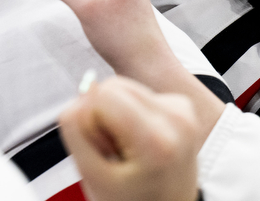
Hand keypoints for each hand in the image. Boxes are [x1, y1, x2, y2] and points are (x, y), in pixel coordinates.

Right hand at [58, 76, 202, 200]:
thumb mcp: (91, 174)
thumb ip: (76, 128)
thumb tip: (84, 87)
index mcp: (155, 140)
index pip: (101, 94)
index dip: (91, 121)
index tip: (105, 150)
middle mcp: (176, 120)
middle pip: (114, 85)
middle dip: (103, 114)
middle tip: (115, 150)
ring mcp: (184, 112)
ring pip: (125, 87)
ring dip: (117, 113)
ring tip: (128, 148)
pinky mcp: (184, 107)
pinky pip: (140, 93)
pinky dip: (132, 113)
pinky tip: (140, 142)